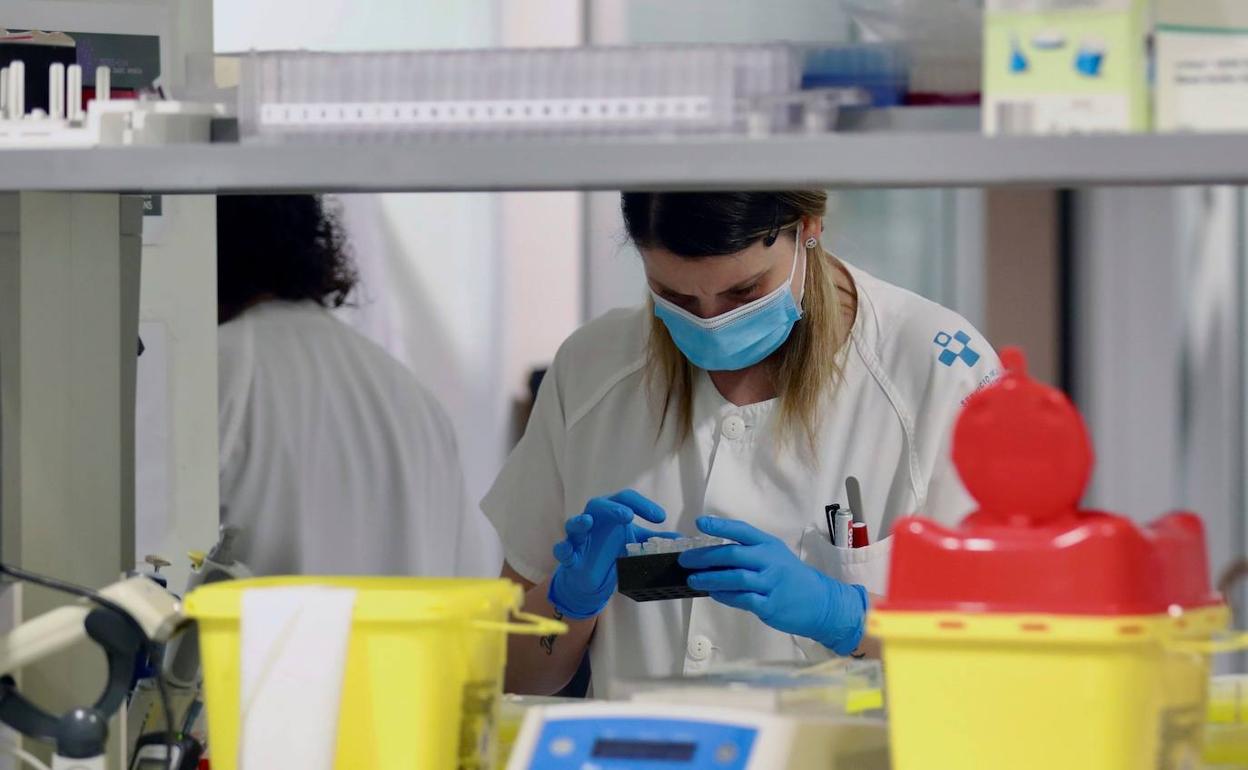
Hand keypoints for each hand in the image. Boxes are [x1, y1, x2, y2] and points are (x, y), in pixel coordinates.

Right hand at [548, 490, 672, 618]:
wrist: (591, 577)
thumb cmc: (611, 551)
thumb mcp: (634, 545)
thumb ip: (653, 540)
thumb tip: (680, 540)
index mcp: (611, 512)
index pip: (625, 499)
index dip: (643, 506)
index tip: (661, 518)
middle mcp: (593, 519)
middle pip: (599, 504)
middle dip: (612, 508)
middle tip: (628, 515)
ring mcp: (579, 536)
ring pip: (574, 523)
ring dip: (580, 522)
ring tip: (587, 522)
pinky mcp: (569, 554)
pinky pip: (562, 548)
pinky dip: (563, 549)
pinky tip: (568, 551)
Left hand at [679, 516, 867, 655]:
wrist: (820, 602)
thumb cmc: (791, 577)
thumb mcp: (775, 555)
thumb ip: (749, 552)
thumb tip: (712, 554)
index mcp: (769, 545)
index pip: (742, 530)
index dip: (720, 526)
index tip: (699, 523)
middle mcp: (770, 561)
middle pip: (732, 556)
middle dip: (704, 557)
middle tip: (685, 560)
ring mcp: (770, 583)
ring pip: (734, 579)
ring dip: (709, 579)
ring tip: (692, 580)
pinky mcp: (769, 605)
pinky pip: (741, 599)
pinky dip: (724, 596)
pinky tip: (713, 594)